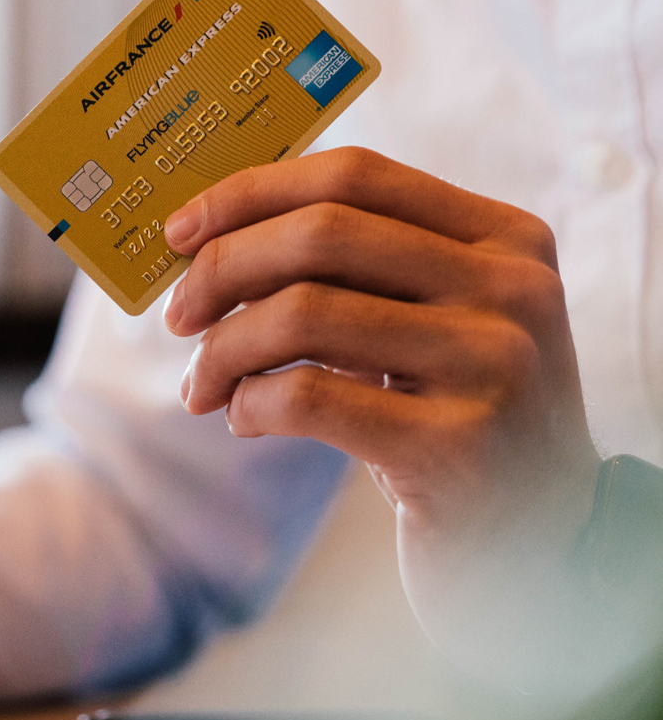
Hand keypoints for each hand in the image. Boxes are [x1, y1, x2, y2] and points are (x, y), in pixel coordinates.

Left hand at [163, 147, 602, 690]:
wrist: (542, 543)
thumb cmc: (461, 421)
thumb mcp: (433, 327)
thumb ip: (359, 276)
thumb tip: (222, 243)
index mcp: (506, 239)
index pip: (356, 176)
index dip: (253, 193)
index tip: (182, 231)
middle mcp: (512, 289)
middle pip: (323, 232)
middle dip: (222, 268)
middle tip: (178, 315)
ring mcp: (491, 366)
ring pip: (305, 313)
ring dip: (224, 349)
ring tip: (203, 384)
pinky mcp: (453, 448)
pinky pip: (307, 396)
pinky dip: (251, 403)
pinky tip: (244, 420)